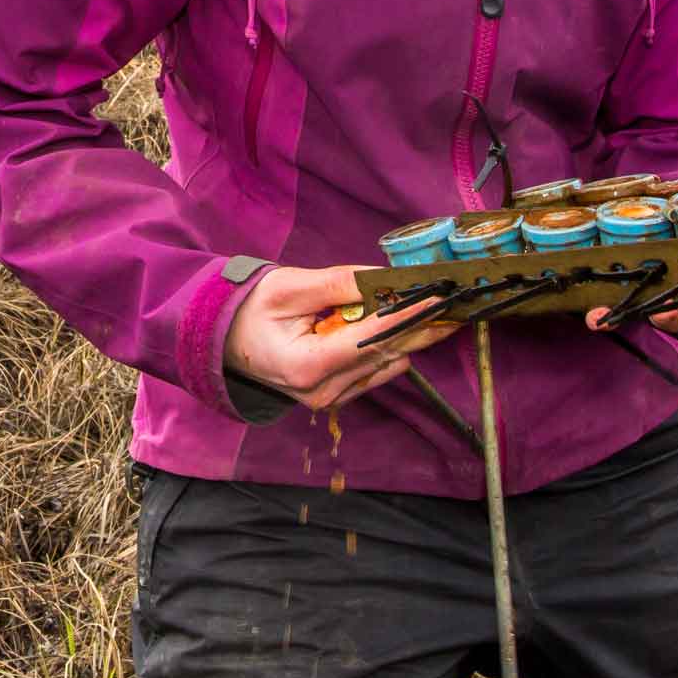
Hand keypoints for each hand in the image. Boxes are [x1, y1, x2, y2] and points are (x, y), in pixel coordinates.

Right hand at [224, 264, 460, 411]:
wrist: (224, 341)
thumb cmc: (250, 310)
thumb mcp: (287, 287)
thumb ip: (335, 284)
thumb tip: (380, 279)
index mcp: (307, 366)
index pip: (368, 339)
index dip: (405, 316)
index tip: (434, 297)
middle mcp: (322, 391)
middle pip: (384, 355)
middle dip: (420, 328)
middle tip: (454, 307)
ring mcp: (329, 399)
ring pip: (383, 365)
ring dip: (408, 338)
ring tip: (436, 314)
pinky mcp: (335, 396)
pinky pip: (373, 372)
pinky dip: (389, 348)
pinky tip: (403, 328)